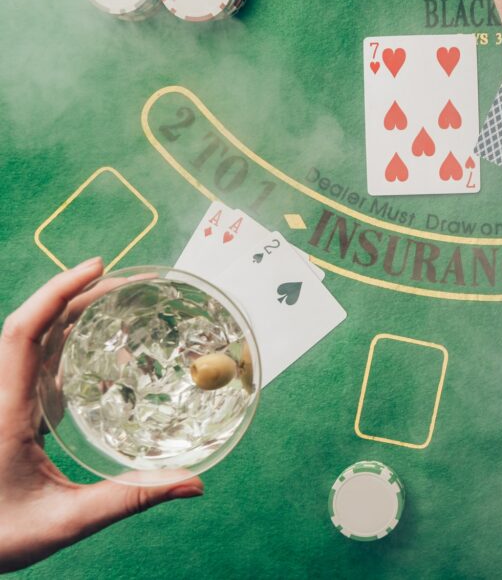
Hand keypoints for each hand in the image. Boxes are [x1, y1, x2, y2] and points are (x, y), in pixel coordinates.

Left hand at [0, 258, 203, 572]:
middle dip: (77, 296)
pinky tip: (100, 349)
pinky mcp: (14, 414)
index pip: (22, 334)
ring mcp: (7, 403)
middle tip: (127, 281)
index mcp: (6, 412)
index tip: (97, 267)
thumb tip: (193, 483)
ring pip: (35, 344)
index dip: (56, 293)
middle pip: (34, 327)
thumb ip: (130, 498)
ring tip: (118, 301)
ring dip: (72, 316)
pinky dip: (68, 344)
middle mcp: (3, 398)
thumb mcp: (66, 522)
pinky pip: (39, 365)